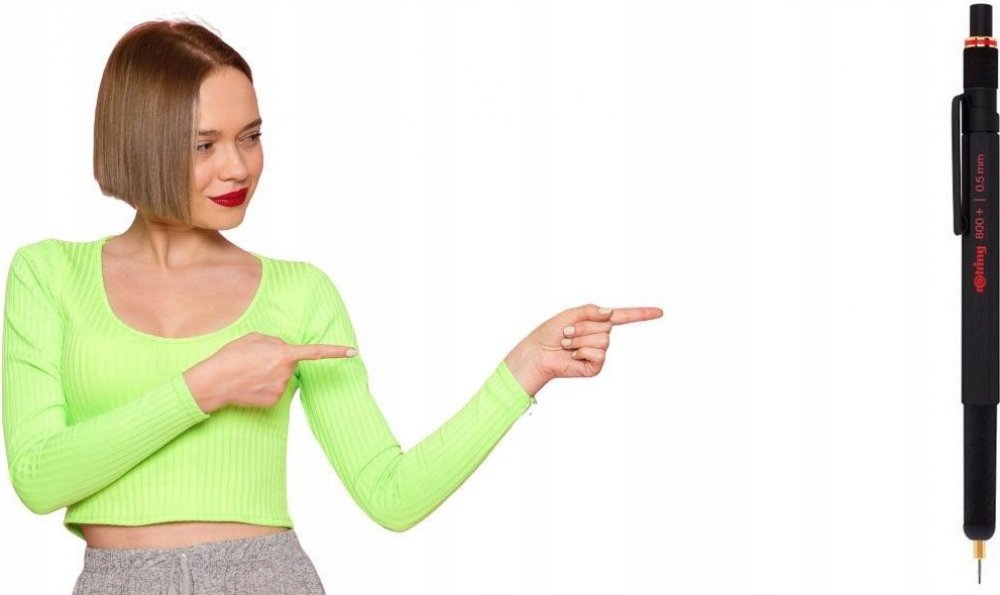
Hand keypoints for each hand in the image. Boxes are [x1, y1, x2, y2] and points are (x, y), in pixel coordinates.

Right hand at [183, 332, 357, 412]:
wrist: (213, 383)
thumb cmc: (231, 357)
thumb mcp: (253, 338)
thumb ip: (275, 341)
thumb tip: (284, 349)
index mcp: (283, 353)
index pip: (316, 352)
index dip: (336, 351)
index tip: (353, 351)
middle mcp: (285, 372)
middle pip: (291, 363)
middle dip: (279, 359)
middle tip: (255, 360)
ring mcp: (280, 388)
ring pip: (283, 377)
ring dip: (271, 373)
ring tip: (249, 372)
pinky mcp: (274, 401)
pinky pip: (275, 389)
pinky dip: (265, 386)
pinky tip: (250, 384)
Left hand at [503, 303, 662, 397]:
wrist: (538, 353)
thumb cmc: (550, 333)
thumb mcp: (571, 314)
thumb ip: (592, 311)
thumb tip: (611, 313)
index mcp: (597, 322)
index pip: (624, 317)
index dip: (642, 314)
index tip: (660, 312)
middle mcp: (601, 337)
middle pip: (606, 326)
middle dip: (584, 327)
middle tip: (567, 333)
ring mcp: (599, 353)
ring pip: (602, 339)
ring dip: (581, 339)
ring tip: (568, 344)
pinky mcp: (595, 366)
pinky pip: (598, 354)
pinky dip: (582, 352)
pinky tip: (572, 355)